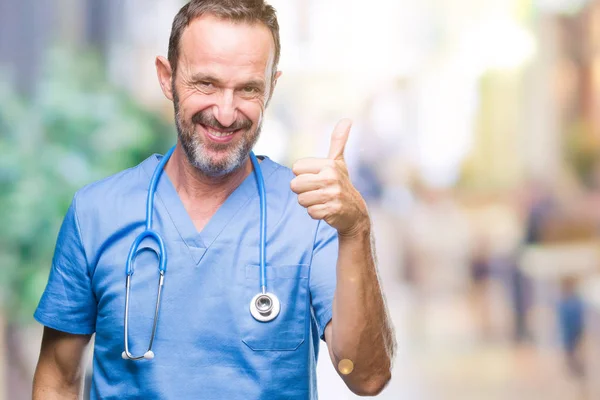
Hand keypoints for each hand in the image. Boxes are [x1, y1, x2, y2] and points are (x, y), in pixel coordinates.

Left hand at [290, 119, 368, 236]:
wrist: (355, 211)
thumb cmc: (342, 183)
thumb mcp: (339, 161)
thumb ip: (338, 140)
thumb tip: (347, 119)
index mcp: (329, 164)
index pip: (296, 168)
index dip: (304, 175)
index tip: (318, 178)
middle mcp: (331, 178)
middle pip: (295, 185)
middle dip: (303, 191)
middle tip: (319, 191)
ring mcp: (332, 195)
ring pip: (301, 200)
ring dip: (310, 202)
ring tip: (323, 200)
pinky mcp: (331, 210)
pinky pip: (310, 212)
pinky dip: (316, 213)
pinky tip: (327, 209)